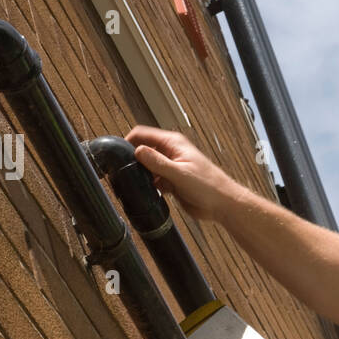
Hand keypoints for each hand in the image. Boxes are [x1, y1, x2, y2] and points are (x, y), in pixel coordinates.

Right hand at [125, 125, 239, 219]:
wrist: (221, 204)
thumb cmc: (208, 186)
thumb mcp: (180, 173)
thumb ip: (158, 162)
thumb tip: (137, 151)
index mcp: (173, 143)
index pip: (143, 134)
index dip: (128, 141)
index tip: (116, 154)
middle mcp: (170, 153)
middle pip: (142, 150)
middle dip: (131, 159)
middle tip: (120, 171)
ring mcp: (170, 167)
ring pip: (146, 167)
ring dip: (139, 174)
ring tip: (129, 184)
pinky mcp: (170, 182)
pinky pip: (152, 180)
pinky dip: (147, 185)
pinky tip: (143, 192)